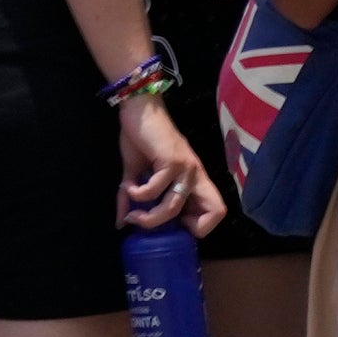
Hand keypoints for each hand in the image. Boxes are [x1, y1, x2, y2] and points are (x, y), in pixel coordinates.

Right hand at [117, 85, 226, 236]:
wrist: (139, 109)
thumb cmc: (142, 139)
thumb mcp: (137, 174)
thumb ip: (132, 198)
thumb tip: (120, 224)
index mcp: (195, 179)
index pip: (217, 210)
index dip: (200, 225)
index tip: (172, 224)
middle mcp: (196, 175)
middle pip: (216, 212)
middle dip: (189, 228)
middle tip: (161, 224)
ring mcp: (186, 168)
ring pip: (174, 207)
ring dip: (149, 217)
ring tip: (133, 214)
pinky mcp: (171, 160)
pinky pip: (155, 190)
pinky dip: (137, 194)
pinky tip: (129, 187)